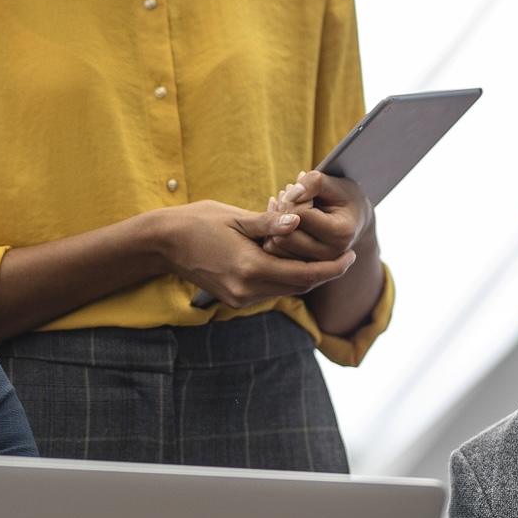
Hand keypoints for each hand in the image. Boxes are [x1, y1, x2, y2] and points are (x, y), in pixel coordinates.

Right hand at [151, 199, 356, 307]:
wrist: (165, 244)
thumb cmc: (199, 222)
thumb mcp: (237, 218)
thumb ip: (270, 223)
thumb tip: (298, 221)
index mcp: (250, 268)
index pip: (305, 275)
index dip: (332, 268)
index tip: (352, 256)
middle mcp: (247, 290)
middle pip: (300, 287)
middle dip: (324, 273)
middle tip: (343, 255)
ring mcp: (240, 298)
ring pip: (286, 290)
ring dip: (304, 274)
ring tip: (315, 250)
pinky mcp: (235, 299)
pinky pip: (270, 290)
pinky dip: (283, 275)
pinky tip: (286, 256)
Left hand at [260, 171, 370, 263]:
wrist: (351, 219)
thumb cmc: (342, 197)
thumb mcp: (334, 183)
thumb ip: (313, 183)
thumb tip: (289, 195)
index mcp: (339, 235)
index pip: (300, 215)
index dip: (295, 198)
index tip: (303, 190)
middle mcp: (327, 256)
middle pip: (285, 234)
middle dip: (282, 212)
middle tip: (288, 196)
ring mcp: (314, 265)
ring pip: (275, 245)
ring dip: (273, 223)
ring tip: (285, 204)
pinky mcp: (301, 268)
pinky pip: (272, 251)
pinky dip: (270, 232)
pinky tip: (279, 217)